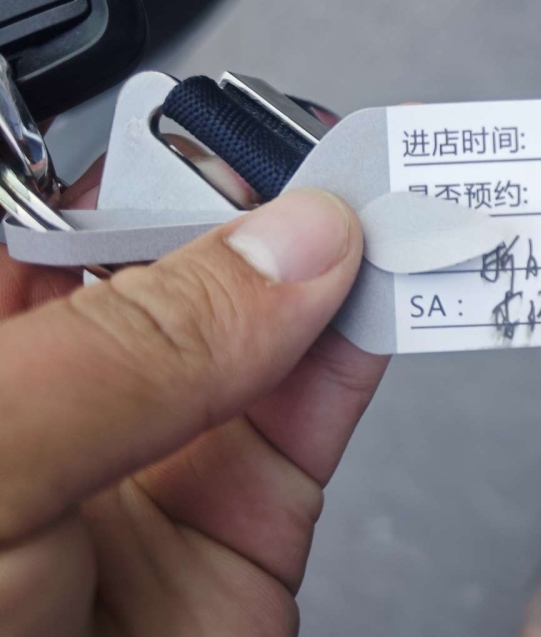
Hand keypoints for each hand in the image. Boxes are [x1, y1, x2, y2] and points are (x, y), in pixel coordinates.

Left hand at [0, 163, 390, 636]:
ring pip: (266, 316)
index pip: (46, 203)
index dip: (136, 154)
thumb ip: (133, 349)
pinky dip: (375, 337)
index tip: (219, 121)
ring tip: (393, 202)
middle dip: (250, 196)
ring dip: (335, 258)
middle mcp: (59, 391)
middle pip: (171, 248)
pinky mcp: (252, 515)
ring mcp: (161, 451)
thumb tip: (289, 248)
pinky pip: (325, 400)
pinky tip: (398, 287)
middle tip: (324, 155)